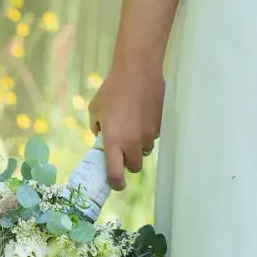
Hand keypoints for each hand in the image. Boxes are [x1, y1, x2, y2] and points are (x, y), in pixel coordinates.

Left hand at [88, 65, 164, 190]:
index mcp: (113, 141)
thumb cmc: (112, 89)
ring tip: (133, 124)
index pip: (116, 174)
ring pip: (145, 150)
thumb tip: (101, 140)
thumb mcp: (95, 109)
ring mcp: (149, 134)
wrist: (137, 71)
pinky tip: (142, 114)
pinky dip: (148, 131)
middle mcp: (132, 142)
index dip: (116, 183)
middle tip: (123, 150)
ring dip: (139, 145)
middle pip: (135, 167)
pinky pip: (153, 136)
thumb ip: (97, 129)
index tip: (116, 184)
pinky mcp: (160, 125)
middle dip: (129, 162)